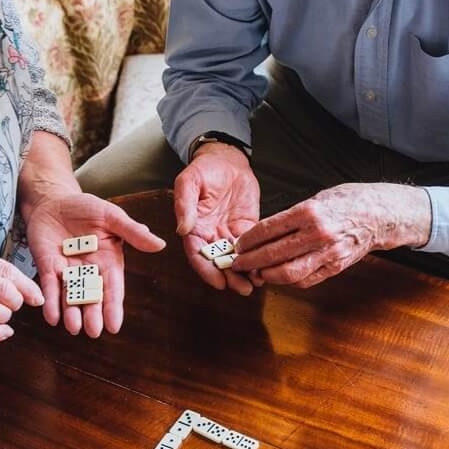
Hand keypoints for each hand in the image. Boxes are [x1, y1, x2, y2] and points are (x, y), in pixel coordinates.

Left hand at [25, 191, 166, 336]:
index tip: (114, 326)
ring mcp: (67, 272)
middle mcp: (89, 271)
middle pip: (92, 297)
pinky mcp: (47, 267)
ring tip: (73, 327)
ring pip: (71, 297)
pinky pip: (50, 287)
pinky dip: (50, 302)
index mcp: (108, 261)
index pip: (112, 287)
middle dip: (92, 314)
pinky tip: (51, 317)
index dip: (113, 306)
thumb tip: (161, 244)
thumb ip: (133, 232)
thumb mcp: (112, 216)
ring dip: (71, 313)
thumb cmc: (86, 208)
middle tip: (93, 331)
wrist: (54, 199)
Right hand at [174, 142, 260, 295]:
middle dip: (230, 278)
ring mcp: (228, 233)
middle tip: (243, 289)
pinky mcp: (246, 228)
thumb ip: (184, 205)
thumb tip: (182, 229)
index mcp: (193, 228)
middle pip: (218, 263)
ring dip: (245, 273)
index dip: (207, 271)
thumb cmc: (204, 169)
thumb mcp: (189, 182)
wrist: (227, 159)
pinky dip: (258, 258)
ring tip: (257, 283)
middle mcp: (210, 236)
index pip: (197, 256)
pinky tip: (266, 267)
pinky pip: (252, 247)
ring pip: (236, 259)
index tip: (218, 283)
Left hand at [232, 183, 430, 288]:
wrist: (380, 215)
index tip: (239, 245)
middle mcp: (318, 233)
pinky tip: (280, 275)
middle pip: (275, 254)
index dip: (249, 240)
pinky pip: (306, 279)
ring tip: (257, 273)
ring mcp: (328, 253)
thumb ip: (291, 217)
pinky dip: (289, 280)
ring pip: (289, 273)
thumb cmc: (347, 202)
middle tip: (239, 263)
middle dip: (252, 261)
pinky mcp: (336, 266)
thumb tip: (264, 233)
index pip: (269, 229)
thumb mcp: (316, 199)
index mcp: (309, 211)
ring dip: (268, 275)